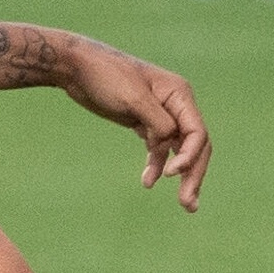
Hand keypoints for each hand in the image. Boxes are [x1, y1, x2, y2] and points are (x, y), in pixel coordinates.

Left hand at [56, 42, 211, 211]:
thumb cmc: (106, 76)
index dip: (190, 156)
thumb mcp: (133, 98)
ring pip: (179, 150)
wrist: (77, 67)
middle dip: (193, 174)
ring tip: (185, 205)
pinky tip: (147, 182)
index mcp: (178, 94)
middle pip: (194, 145)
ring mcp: (161, 115)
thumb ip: (158, 121)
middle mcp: (175, 105)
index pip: (196, 132)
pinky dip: (156, 165)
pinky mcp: (145, 123)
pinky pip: (159, 149)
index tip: (171, 174)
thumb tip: (172, 142)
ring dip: (181, 176)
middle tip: (189, 204)